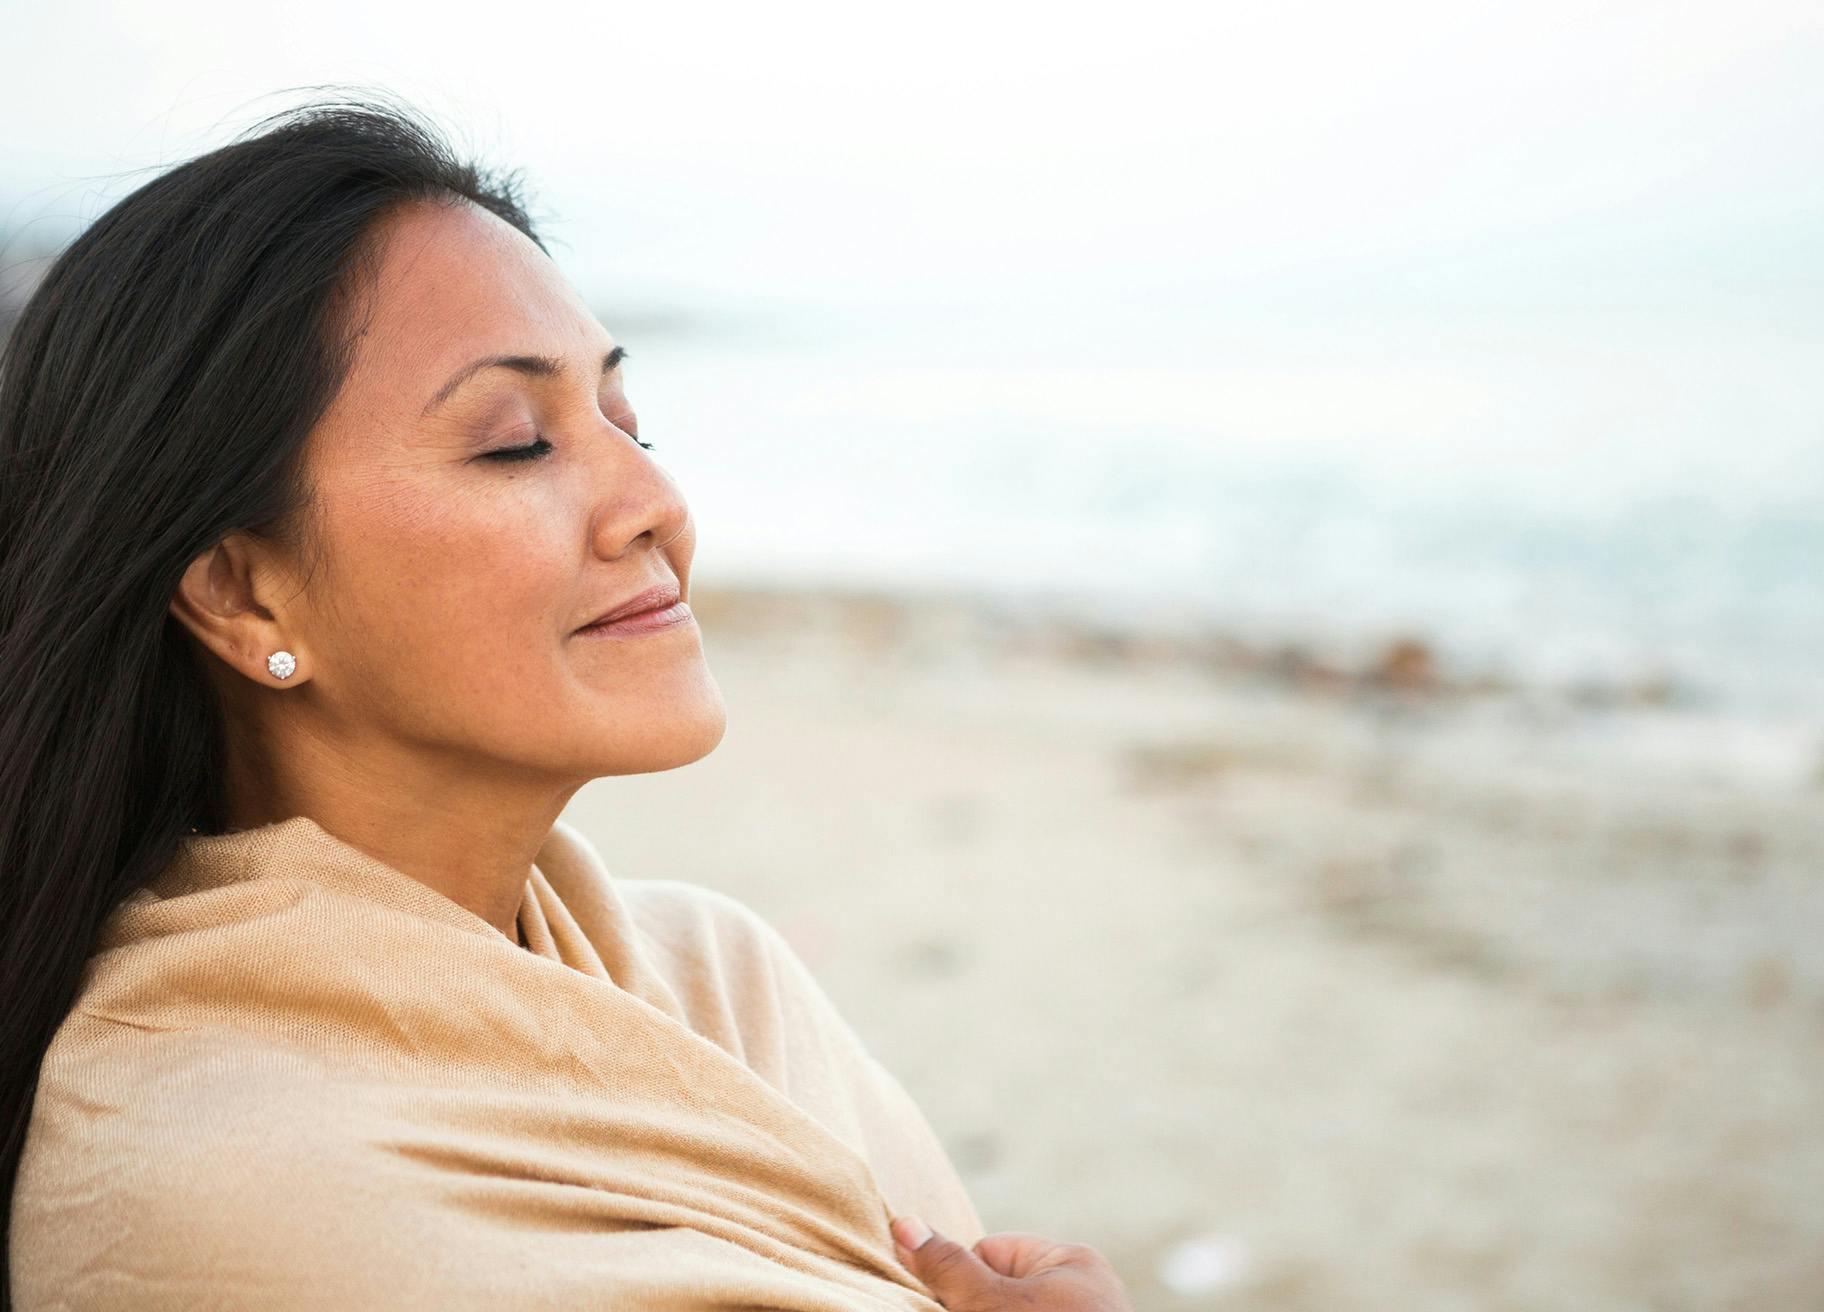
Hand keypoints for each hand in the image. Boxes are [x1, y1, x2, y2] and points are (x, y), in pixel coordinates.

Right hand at [890, 1214, 1135, 1311]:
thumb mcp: (991, 1304)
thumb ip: (950, 1268)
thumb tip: (904, 1222)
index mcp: (1072, 1262)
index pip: (991, 1251)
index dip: (964, 1282)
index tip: (951, 1305)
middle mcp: (1082, 1294)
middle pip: (1000, 1292)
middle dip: (976, 1307)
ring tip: (942, 1311)